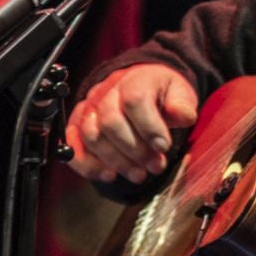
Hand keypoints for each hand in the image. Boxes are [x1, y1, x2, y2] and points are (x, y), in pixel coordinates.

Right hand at [63, 63, 197, 185]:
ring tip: (138, 174)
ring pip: (92, 136)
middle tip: (154, 166)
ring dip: (116, 161)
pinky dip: (87, 164)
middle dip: (135, 150)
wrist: (140, 86)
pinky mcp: (78, 123)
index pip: (135, 100)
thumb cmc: (160, 92)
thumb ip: (182, 104)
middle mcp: (107, 92)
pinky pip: (72, 144)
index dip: (149, 127)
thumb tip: (183, 115)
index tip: (163, 146)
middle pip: (111, 122)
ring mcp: (89, 107)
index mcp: (134, 80)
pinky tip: (109, 175)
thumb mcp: (180, 92)